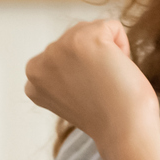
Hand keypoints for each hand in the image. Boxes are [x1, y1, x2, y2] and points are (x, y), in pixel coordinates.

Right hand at [24, 19, 159, 154]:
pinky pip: (113, 27)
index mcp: (34, 79)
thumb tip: (78, 51)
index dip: (84, 73)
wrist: (125, 132)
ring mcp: (58, 49)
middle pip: (76, 38)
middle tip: (101, 90)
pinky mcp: (83, 38)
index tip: (88, 97)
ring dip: (108, 52)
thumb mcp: (72, 93)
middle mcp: (38, 62)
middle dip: (95, 59)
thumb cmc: (110, 119)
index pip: (65, 54)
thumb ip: (65, 73)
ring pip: (92, 30)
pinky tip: (117, 70)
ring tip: (108, 81)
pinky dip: (123, 46)